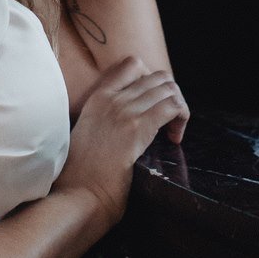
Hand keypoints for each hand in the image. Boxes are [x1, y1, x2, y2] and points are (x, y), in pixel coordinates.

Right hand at [54, 53, 190, 229]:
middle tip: (168, 122)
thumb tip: (123, 124)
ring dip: (178, 108)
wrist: (77, 193)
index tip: (153, 105)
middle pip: (157, 76)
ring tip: (172, 131)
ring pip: (169, 89)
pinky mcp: (137, 128)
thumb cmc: (81, 174)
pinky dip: (181, 119)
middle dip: (170, 96)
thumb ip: (103, 121)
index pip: (133, 64)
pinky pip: (172, 107)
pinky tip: (174, 138)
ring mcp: (124, 111)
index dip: (152, 82)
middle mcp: (111, 98)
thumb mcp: (87, 135)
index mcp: (97, 98)